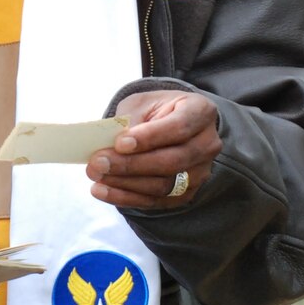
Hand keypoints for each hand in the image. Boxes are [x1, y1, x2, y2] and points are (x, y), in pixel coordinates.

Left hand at [85, 90, 220, 208]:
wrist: (172, 124)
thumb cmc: (156, 110)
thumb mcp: (142, 104)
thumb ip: (130, 121)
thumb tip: (111, 145)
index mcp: (200, 112)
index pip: (178, 128)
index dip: (149, 138)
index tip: (119, 143)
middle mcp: (207, 144)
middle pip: (172, 161)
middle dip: (131, 165)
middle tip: (98, 163)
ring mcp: (200, 172)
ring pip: (164, 185)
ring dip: (125, 183)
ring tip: (96, 177)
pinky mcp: (186, 193)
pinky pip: (156, 201)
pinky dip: (126, 198)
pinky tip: (102, 191)